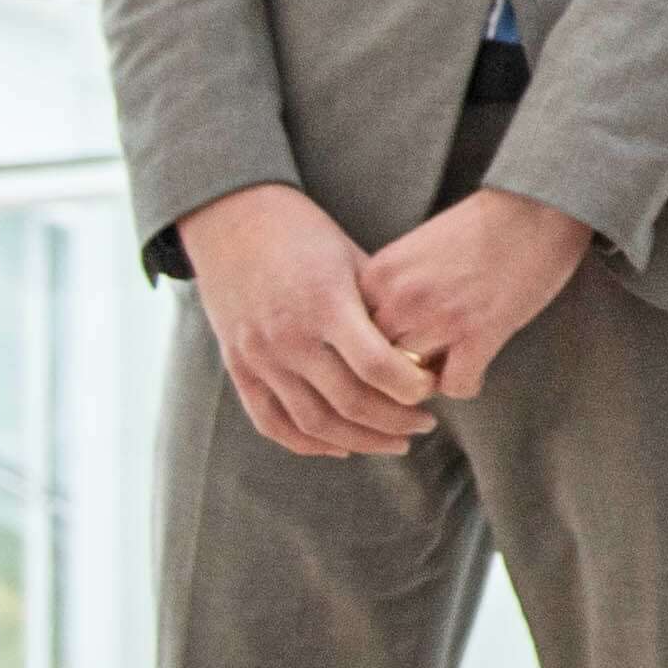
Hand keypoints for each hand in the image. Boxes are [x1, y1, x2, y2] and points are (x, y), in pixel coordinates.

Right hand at [179, 183, 437, 458]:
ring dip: (361, 441)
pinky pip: (272, 423)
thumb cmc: (306, 235)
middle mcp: (289, 337)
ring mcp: (260, 357)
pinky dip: (308, 444)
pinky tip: (343, 447)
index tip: (434, 389)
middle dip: (396, 421)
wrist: (233, 220)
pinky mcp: (239, 368)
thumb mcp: (352, 260)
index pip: (376, 366)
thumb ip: (380, 308)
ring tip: (396, 442)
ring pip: (314, 424)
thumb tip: (424, 350)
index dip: (412, 388)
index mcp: (325, 304)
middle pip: (350, 403)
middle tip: (425, 423)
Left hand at [359, 185, 598, 402]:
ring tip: (449, 366)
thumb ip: (393, 287)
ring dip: (431, 379)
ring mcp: (439, 318)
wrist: (536, 208)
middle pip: (378, 360)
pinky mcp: (479, 335)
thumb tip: (387, 333)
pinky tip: (477, 368)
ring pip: (412, 380)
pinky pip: (455, 386)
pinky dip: (466, 384)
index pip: (353, 333)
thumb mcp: (416, 249)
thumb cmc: (482, 225)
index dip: (374, 344)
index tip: (396, 345)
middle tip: (421, 366)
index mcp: (381, 274)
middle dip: (398, 368)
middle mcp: (401, 298)